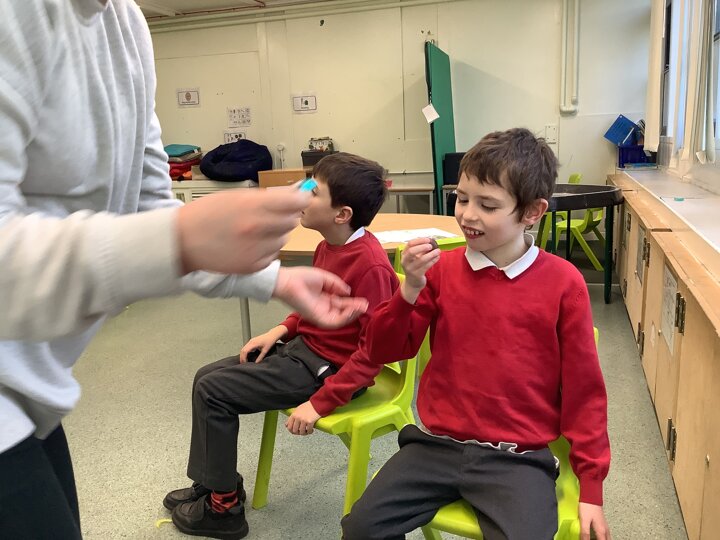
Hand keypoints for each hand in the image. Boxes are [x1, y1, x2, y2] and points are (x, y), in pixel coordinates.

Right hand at [177, 186, 310, 274]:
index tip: (300, 198)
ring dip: (276, 233)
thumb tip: (295, 193)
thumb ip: (267, 197)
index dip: (301, 199)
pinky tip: (249, 244)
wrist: (182, 241)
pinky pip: (273, 254)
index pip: (296, 202)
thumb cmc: (207, 214)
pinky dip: (266, 249)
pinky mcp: (254, 266)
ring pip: (284, 239)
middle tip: (271, 214)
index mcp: (254, 206)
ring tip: (254, 230)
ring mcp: (257, 249)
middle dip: (286, 216)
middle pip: (292, 221)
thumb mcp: (236, 196)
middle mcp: (258, 228)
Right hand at [239, 326, 286, 362]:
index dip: (243, 358)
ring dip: (243, 354)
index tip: (245, 363)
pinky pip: (246, 347)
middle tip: (243, 363)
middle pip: (242, 350)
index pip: (245, 351)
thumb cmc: (270, 341)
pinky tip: (247, 356)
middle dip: (242, 357)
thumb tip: (256, 363)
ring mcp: (251, 341)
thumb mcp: (265, 350)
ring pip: (243, 348)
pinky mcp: (252, 341)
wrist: (272, 335)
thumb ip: (260, 357)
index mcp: (253, 343)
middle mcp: (251, 341)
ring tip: (245, 361)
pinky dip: (245, 352)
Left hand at [273, 267, 367, 328]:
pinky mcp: (317, 319)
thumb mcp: (325, 278)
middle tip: (365, 305)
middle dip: (355, 310)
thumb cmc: (302, 277)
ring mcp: (320, 314)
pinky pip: (334, 322)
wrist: (288, 281)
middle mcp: (323, 308)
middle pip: (343, 313)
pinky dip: (345, 317)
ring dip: (352, 315)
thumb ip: (337, 285)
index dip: (352, 303)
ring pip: (340, 319)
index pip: (341, 304)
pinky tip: (352, 310)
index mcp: (324, 299)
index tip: (362, 300)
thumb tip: (348, 292)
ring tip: (362, 308)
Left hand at [285, 401, 320, 434]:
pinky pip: (308, 431)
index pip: (289, 426)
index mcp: (294, 414)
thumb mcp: (298, 410)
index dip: (291, 431)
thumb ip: (292, 417)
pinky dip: (310, 432)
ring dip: (304, 433)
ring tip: (307, 431)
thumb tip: (286, 425)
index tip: (294, 432)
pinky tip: (311, 430)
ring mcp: (303, 420)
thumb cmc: (308, 406)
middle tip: (301, 432)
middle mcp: (298, 418)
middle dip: (298, 433)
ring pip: (301, 432)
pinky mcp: (310, 422)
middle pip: (295, 430)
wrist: (317, 403)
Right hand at [400, 238, 439, 302]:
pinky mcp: (417, 275)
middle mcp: (405, 261)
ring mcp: (410, 269)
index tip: (428, 239)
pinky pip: (426, 266)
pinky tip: (437, 257)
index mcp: (404, 254)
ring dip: (431, 254)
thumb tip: (432, 241)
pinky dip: (433, 261)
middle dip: (422, 247)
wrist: (413, 283)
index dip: (419, 240)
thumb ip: (421, 250)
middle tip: (431, 246)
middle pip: (412, 251)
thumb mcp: (415, 258)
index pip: (410, 244)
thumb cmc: (415, 267)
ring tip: (438, 251)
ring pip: (421, 259)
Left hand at [579, 502, 609, 539]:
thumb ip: (585, 533)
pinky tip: (597, 536)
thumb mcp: (584, 521)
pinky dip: (602, 537)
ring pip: (607, 537)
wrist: (591, 495)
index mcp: (601, 531)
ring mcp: (604, 525)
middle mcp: (605, 529)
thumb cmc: (588, 506)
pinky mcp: (602, 521)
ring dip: (603, 539)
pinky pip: (604, 533)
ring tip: (595, 539)